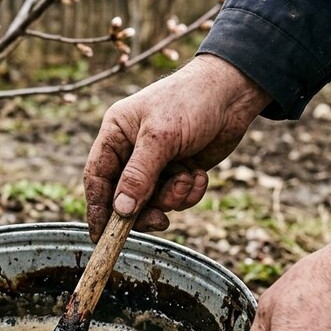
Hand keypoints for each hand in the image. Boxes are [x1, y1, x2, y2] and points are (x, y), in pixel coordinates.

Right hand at [83, 54, 270, 240]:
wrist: (234, 93)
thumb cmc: (190, 102)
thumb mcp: (160, 138)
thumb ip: (138, 175)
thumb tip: (120, 211)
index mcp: (116, 136)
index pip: (97, 178)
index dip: (97, 209)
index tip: (101, 237)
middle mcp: (132, 152)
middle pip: (125, 197)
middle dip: (143, 210)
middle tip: (159, 221)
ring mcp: (156, 164)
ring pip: (153, 201)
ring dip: (173, 197)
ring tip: (187, 178)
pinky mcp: (179, 171)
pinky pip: (177, 198)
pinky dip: (190, 192)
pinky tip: (199, 174)